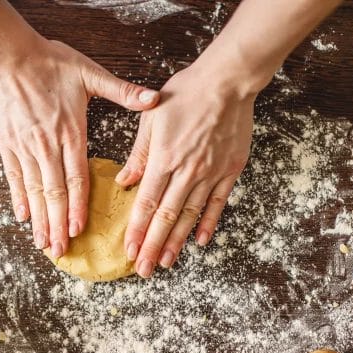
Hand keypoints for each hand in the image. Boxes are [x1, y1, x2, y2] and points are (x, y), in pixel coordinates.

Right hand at [0, 36, 158, 256]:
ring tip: (42, 242)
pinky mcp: (7, 144)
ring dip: (38, 218)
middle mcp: (47, 145)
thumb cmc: (50, 63)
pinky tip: (23, 216)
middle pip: (53, 192)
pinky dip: (19, 197)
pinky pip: (14, 176)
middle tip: (60, 250)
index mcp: (70, 132)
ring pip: (34, 189)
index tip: (78, 229)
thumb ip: (122, 91)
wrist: (10, 55)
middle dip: (57, 224)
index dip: (76, 206)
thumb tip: (153, 98)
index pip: (75, 177)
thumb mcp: (90, 73)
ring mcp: (25, 146)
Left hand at [116, 60, 254, 277]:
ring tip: (165, 262)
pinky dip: (207, 224)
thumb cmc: (185, 94)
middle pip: (166, 217)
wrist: (226, 82)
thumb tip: (124, 181)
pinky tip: (200, 242)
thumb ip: (139, 154)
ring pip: (190, 215)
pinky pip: (216, 204)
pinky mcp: (229, 172)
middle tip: (143, 269)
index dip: (137, 230)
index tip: (129, 250)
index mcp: (164, 159)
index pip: (147, 204)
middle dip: (152, 246)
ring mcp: (210, 174)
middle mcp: (186, 172)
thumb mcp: (151, 119)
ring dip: (176, 241)